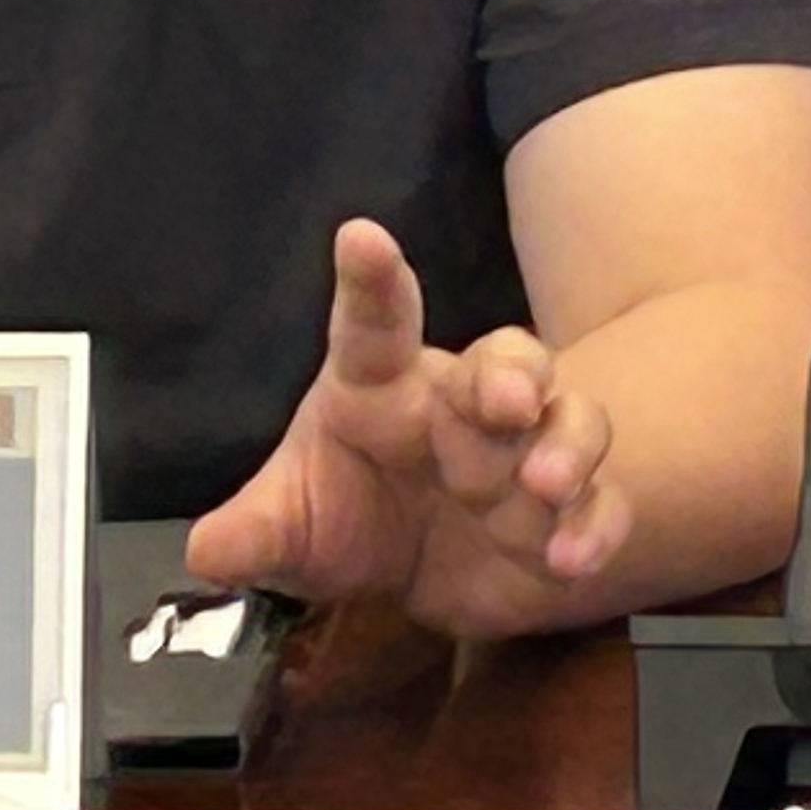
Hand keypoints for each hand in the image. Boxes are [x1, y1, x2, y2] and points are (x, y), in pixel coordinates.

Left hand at [181, 219, 626, 638]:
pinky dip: (597, 523)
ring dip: (566, 443)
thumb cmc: (349, 517)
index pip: (373, 321)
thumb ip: (258, 534)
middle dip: (509, 375)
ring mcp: (525, 453)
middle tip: (503, 402)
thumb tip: (207, 550)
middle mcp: (461, 402)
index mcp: (381, 383)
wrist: (422, 572)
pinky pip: (603, 501)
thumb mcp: (294, 531)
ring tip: (544, 484)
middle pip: (503, 357)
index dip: (370, 279)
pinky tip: (573, 557)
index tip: (360, 237)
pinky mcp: (568, 511)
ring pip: (569, 415)